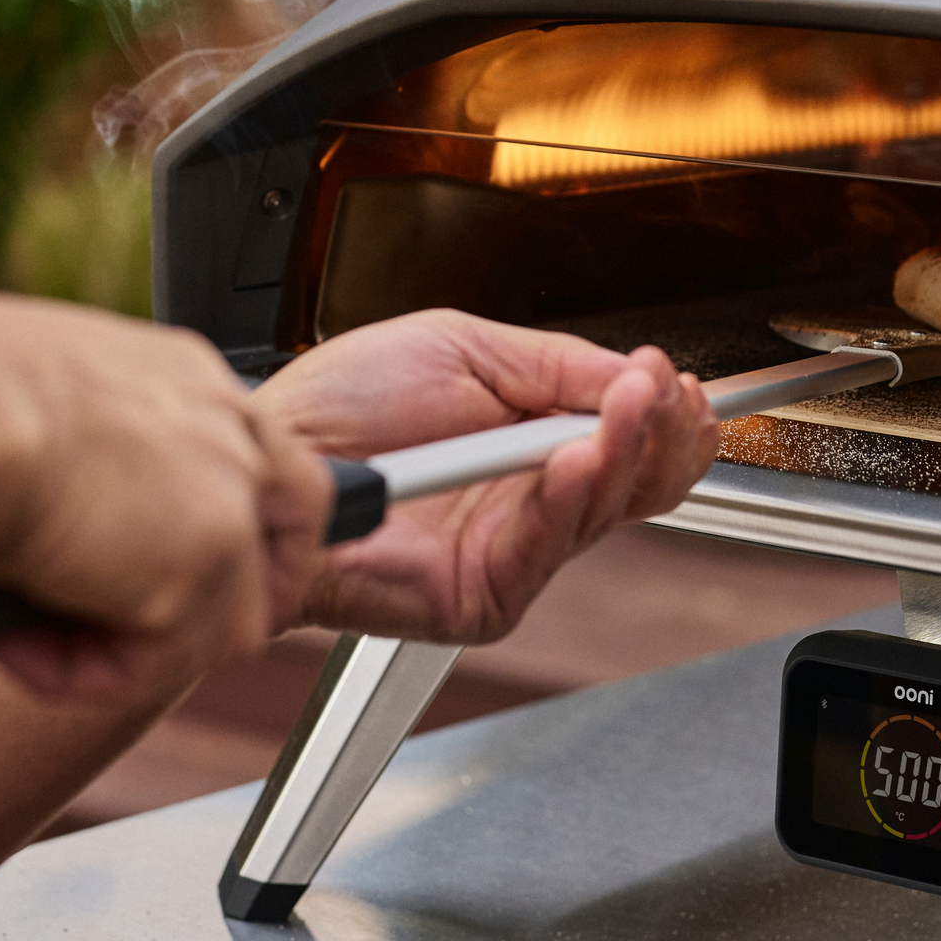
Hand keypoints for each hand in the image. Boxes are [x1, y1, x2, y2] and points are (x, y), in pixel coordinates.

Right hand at [0, 293, 331, 704]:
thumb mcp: (36, 406)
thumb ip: (85, 451)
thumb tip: (66, 511)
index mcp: (181, 376)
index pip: (263, 451)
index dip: (246, 521)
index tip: (209, 570)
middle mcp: (225, 423)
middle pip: (299, 521)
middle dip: (246, 593)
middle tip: (169, 640)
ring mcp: (227, 493)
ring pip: (224, 618)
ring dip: (134, 643)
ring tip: (32, 626)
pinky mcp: (205, 565)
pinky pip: (155, 666)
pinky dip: (82, 672)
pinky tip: (18, 636)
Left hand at [253, 310, 717, 642]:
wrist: (274, 454)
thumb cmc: (343, 404)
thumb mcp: (463, 347)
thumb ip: (556, 363)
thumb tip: (634, 374)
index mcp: (537, 438)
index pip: (633, 438)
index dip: (664, 412)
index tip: (666, 377)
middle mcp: (534, 498)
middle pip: (641, 480)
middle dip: (662, 430)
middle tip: (660, 391)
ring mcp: (513, 549)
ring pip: (605, 509)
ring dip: (623, 449)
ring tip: (628, 407)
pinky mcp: (484, 593)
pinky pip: (546, 547)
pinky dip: (568, 498)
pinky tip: (576, 458)